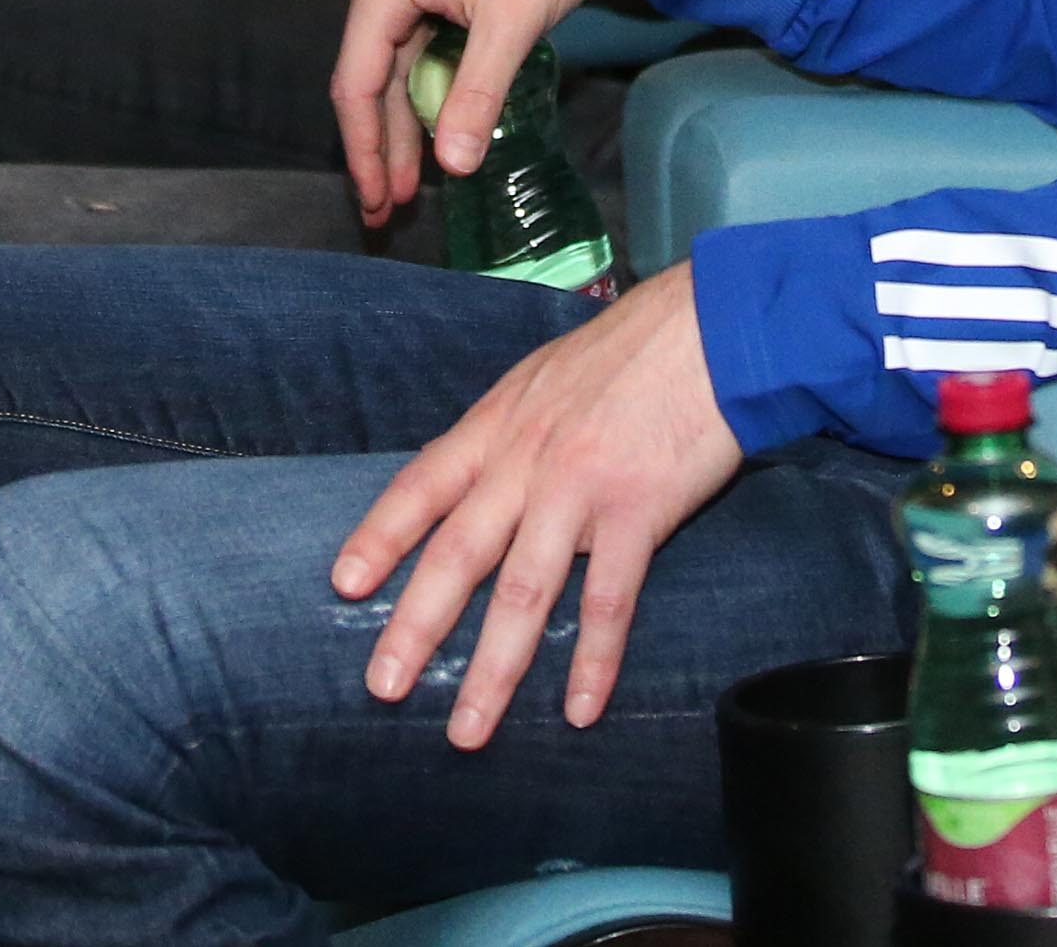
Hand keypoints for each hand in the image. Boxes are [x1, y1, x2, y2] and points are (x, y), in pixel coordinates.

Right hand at [332, 0, 649, 215]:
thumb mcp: (512, 23)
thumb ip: (475, 96)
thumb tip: (451, 166)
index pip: (357, 82)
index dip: (366, 149)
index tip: (377, 201)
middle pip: (371, 72)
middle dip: (382, 142)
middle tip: (390, 205)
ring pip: (396, 54)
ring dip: (404, 115)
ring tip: (412, 176)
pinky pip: (417, 32)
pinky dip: (425, 78)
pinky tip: (437, 116)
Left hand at [332, 265, 742, 743]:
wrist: (711, 326)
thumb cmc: (636, 348)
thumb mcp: (548, 376)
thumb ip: (515, 429)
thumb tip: (485, 471)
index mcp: (498, 423)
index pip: (421, 485)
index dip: (379, 537)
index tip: (344, 584)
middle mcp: (526, 460)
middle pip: (457, 553)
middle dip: (416, 627)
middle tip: (384, 685)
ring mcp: (579, 488)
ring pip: (521, 592)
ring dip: (492, 670)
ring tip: (467, 730)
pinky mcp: (638, 511)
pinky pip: (608, 600)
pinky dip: (592, 660)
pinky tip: (580, 708)